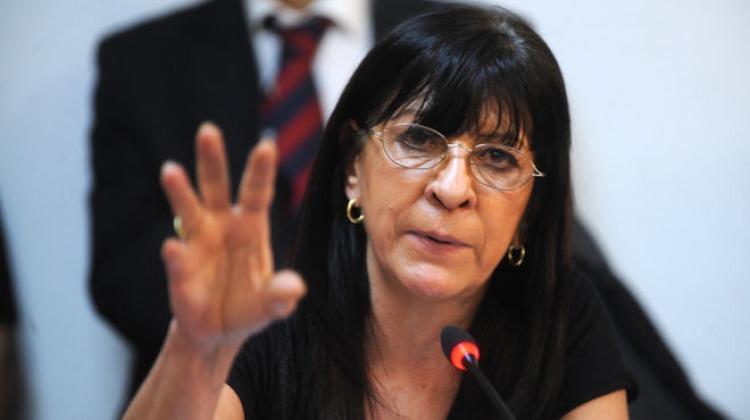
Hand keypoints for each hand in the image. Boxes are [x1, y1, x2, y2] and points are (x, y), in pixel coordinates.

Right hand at [159, 122, 304, 352]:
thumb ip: (281, 295)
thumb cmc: (249, 306)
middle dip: (212, 159)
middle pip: (216, 186)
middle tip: (208, 130)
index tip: (267, 144)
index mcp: (251, 226)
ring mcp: (198, 242)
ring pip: (187, 210)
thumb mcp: (272, 304)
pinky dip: (174, 253)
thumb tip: (295, 289)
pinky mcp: (180, 266)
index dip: (261, 169)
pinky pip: (176, 256)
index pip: (257, 192)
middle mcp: (222, 225)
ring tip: (170, 170)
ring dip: (180, 191)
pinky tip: (173, 248)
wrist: (219, 331)